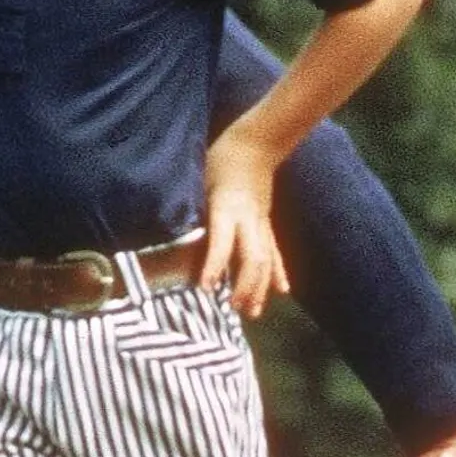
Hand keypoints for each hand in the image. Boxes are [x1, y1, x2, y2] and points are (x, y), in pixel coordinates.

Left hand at [200, 135, 289, 316]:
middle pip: (252, 258)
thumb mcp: (197, 181)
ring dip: (260, 287)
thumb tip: (173, 237)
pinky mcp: (266, 223)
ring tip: (253, 312)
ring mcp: (260, 222)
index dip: (215, 265)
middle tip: (233, 309)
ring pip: (265, 260)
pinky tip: (282, 290)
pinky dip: (278, 272)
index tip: (206, 289)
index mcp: (227, 207)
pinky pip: (274, 251)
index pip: (222, 241)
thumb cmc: (219, 160)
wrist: (255, 144)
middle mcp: (248, 218)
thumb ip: (191, 210)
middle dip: (245, 286)